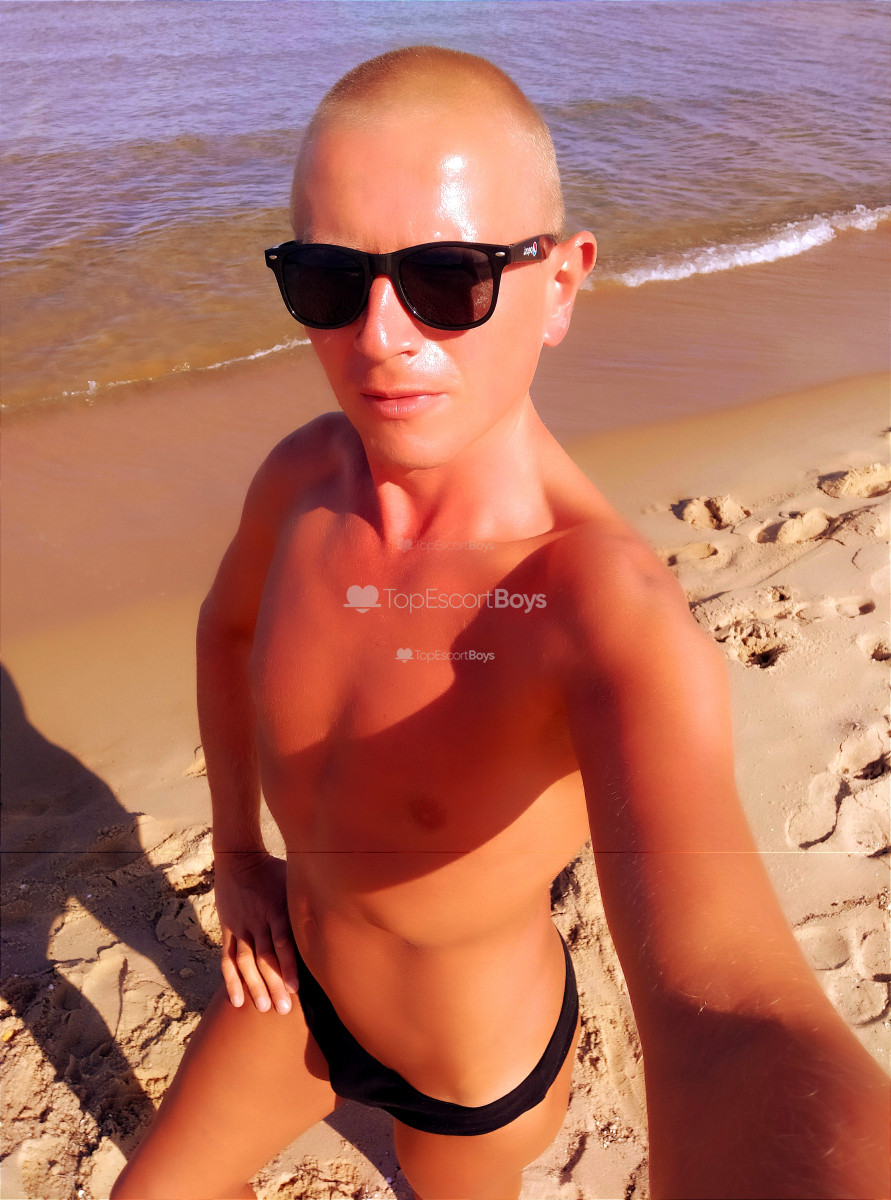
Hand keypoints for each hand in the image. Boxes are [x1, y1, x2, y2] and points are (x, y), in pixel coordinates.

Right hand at [212, 849, 299, 1013]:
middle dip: (272, 984)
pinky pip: (227, 958)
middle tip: (282, 1009)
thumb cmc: (274, 870)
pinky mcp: (228, 930)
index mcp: (276, 909)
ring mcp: (240, 927)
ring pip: (245, 961)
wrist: (238, 857)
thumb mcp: (294, 880)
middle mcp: (257, 920)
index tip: (295, 988)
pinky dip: (231, 980)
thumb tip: (340, 911)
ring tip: (263, 1008)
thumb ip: (311, 899)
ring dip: (253, 985)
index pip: (282, 941)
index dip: (288, 965)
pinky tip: (237, 1000)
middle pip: (264, 956)